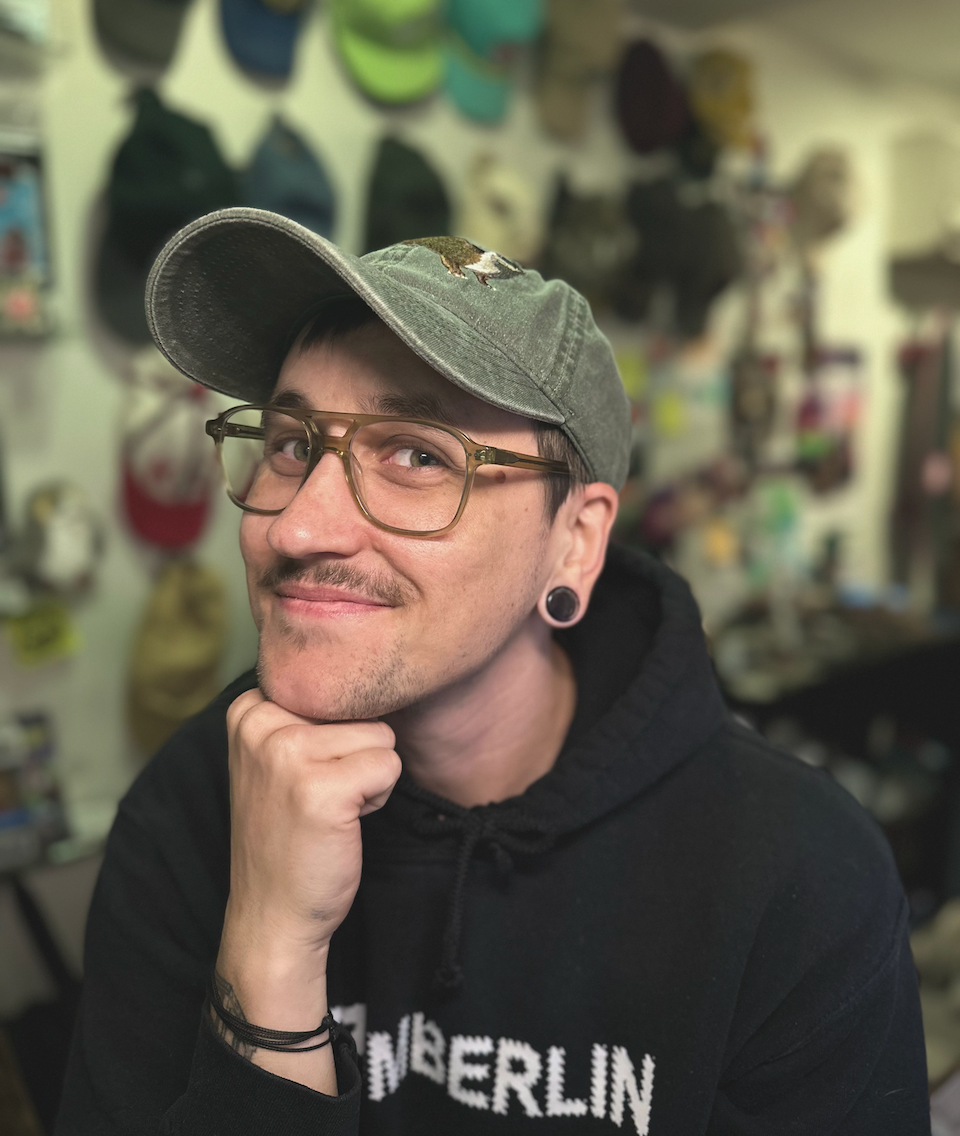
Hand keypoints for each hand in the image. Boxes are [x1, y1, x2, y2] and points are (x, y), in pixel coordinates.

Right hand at [221, 687, 401, 962]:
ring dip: (368, 776)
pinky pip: (389, 766)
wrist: (272, 915)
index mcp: (249, 708)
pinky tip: (341, 823)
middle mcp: (261, 723)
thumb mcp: (279, 757)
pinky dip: (377, 799)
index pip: (335, 684)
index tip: (305, 773)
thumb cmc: (288, 833)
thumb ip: (307, 712)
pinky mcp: (322, 788)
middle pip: (361, 708)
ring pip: (381, 735)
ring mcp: (288, 753)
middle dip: (356, 753)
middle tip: (319, 797)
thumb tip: (370, 671)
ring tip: (330, 808)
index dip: (337, 732)